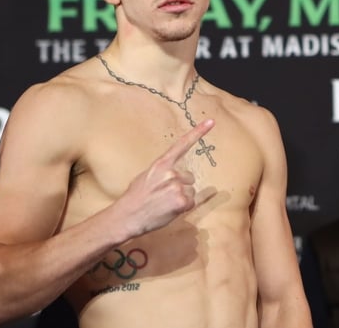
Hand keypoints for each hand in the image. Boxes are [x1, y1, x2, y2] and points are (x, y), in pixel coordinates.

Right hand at [118, 119, 215, 237]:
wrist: (127, 216)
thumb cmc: (134, 198)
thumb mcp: (145, 176)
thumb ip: (161, 171)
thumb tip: (171, 173)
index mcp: (161, 164)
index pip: (182, 145)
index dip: (198, 132)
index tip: (211, 122)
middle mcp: (171, 172)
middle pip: (189, 177)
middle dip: (181, 186)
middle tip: (163, 195)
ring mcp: (177, 186)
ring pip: (191, 191)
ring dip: (181, 198)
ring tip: (164, 203)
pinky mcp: (182, 200)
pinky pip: (191, 203)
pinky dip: (182, 208)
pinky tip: (168, 209)